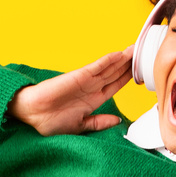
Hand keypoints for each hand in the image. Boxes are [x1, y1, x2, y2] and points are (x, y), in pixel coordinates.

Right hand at [9, 49, 132, 135]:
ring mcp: (85, 81)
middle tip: (143, 56)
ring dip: (122, 59)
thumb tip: (117, 121)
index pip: (114, 87)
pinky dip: (108, 61)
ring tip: (135, 50)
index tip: (139, 74)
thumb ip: (98, 123)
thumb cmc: (50, 122)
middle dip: (128, 66)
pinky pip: (96, 67)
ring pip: (108, 68)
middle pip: (114, 74)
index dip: (126, 79)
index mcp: (92, 101)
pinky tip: (119, 55)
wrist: (32, 116)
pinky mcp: (78, 77)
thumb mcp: (80, 126)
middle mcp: (90, 89)